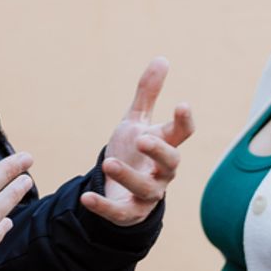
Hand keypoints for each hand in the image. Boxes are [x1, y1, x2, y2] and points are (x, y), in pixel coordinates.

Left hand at [82, 57, 195, 225]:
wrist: (118, 187)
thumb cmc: (132, 151)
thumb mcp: (136, 121)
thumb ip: (148, 93)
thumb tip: (162, 58)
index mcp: (165, 145)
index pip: (182, 132)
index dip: (183, 120)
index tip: (181, 104)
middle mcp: (162, 172)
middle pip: (170, 162)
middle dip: (158, 151)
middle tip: (143, 138)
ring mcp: (148, 194)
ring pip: (145, 188)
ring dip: (127, 176)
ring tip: (108, 163)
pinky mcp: (130, 213)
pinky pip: (120, 212)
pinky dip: (104, 206)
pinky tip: (88, 198)